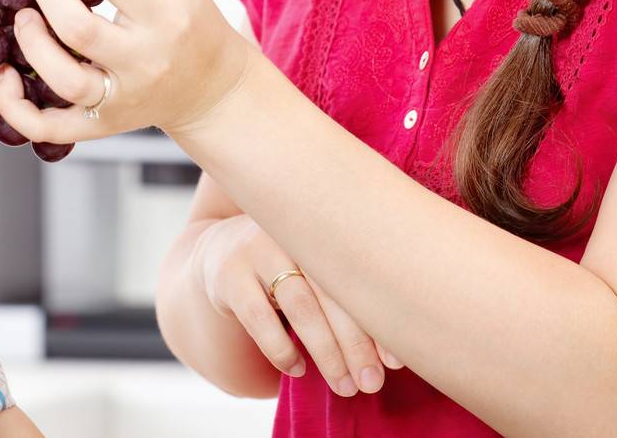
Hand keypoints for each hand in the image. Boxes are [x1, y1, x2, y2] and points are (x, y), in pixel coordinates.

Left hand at [0, 0, 259, 142]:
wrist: (212, 89)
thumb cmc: (189, 23)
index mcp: (166, 16)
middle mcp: (144, 61)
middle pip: (78, 29)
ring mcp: (121, 99)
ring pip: (63, 80)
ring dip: (30, 42)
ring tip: (24, 17)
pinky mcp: (102, 125)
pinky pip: (49, 128)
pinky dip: (16, 108)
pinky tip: (6, 76)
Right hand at [197, 214, 401, 396]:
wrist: (221, 249)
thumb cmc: (291, 267)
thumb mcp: (318, 265)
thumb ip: (349, 291)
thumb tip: (392, 356)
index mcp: (327, 229)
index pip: (360, 278)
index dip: (378, 322)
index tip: (394, 364)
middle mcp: (295, 234)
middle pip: (333, 293)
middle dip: (356, 345)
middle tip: (371, 384)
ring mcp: (259, 250)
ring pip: (300, 306)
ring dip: (326, 352)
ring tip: (343, 386)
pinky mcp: (230, 276)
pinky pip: (259, 318)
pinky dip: (281, 349)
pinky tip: (298, 370)